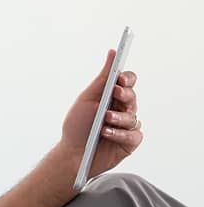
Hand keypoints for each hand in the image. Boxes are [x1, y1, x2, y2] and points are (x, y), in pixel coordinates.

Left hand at [59, 50, 143, 178]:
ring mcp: (127, 126)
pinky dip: (120, 134)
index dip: (127, 78)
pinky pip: (134, 135)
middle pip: (133, 97)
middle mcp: (122, 110)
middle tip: (115, 95)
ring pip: (133, 117)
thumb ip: (103, 78)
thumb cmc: (77, 126)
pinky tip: (107, 134)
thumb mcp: (87, 99)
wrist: (72, 154)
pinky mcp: (130, 142)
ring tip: (104, 121)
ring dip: (118, 118)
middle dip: (125, 96)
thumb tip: (113, 52)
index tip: (120, 78)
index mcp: (112, 97)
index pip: (128, 82)